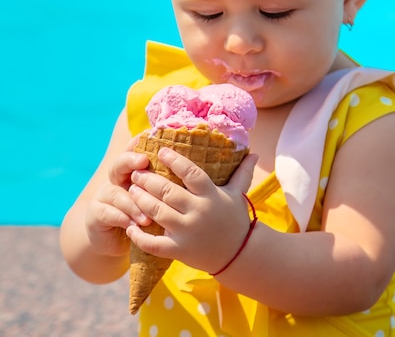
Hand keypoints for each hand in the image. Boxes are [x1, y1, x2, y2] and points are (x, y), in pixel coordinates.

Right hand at [85, 137, 150, 257]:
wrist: (111, 239)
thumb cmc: (139, 215)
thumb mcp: (152, 199)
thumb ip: (162, 184)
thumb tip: (185, 168)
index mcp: (131, 173)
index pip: (133, 152)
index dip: (139, 143)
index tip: (149, 136)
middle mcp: (116, 180)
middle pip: (120, 163)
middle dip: (131, 159)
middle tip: (144, 161)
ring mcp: (104, 195)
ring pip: (116, 192)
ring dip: (133, 202)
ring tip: (148, 214)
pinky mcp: (96, 213)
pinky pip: (108, 213)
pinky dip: (123, 218)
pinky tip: (134, 225)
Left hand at [126, 148, 257, 273]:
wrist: (239, 255)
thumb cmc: (235, 220)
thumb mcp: (238, 195)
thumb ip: (242, 172)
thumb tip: (254, 153)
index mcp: (211, 195)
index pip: (190, 173)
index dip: (174, 160)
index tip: (160, 150)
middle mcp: (199, 212)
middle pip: (168, 191)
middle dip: (148, 180)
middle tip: (136, 172)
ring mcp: (188, 232)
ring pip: (158, 213)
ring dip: (141, 200)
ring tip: (131, 189)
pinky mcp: (180, 251)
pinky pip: (155, 244)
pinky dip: (139, 237)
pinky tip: (130, 227)